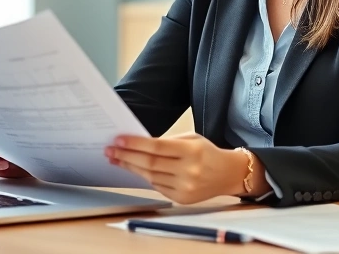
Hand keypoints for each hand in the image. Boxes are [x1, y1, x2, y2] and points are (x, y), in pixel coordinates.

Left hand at [105, 133, 266, 203]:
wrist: (228, 174)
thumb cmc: (206, 152)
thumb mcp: (191, 139)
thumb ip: (167, 142)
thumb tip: (137, 144)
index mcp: (192, 151)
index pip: (157, 147)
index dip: (135, 144)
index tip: (118, 140)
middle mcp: (189, 171)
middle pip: (150, 164)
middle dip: (127, 156)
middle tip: (110, 150)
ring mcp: (186, 187)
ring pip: (150, 177)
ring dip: (131, 167)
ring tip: (116, 159)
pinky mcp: (182, 199)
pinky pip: (157, 186)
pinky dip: (145, 177)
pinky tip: (134, 169)